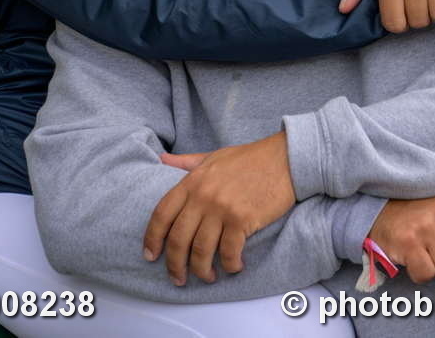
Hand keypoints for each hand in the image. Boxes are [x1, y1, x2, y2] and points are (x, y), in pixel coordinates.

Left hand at [143, 132, 295, 285]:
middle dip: (174, 265)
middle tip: (178, 278)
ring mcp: (221, 208)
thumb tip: (162, 158)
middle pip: (178, 239)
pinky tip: (234, 267)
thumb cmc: (249, 158)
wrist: (283, 158)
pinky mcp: (241, 219)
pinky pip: (228, 252)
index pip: (162, 214)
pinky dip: (229, 266)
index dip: (152, 238)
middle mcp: (203, 195)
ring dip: (201, 271)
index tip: (150, 255)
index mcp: (192, 181)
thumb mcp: (213, 156)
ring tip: (207, 277)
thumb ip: (186, 162)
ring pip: (201, 251)